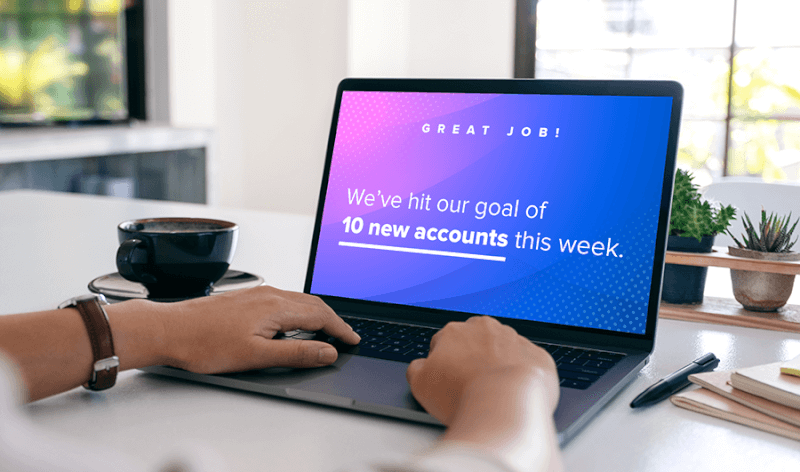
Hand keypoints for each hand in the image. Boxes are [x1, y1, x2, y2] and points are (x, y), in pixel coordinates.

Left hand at [146, 286, 360, 373]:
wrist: (170, 330)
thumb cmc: (205, 343)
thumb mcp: (257, 356)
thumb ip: (296, 353)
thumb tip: (327, 351)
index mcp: (276, 307)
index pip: (321, 315)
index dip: (340, 329)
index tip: (352, 340)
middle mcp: (269, 294)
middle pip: (312, 304)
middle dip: (332, 319)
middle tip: (344, 335)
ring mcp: (257, 293)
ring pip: (297, 300)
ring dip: (316, 314)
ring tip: (324, 330)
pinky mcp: (246, 297)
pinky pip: (283, 300)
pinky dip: (298, 311)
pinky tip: (291, 323)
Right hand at [405, 316, 562, 471]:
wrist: (504, 405)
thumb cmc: (462, 396)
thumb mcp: (420, 385)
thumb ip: (416, 369)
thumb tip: (420, 366)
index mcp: (455, 331)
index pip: (445, 343)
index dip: (444, 364)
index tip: (448, 381)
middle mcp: (486, 329)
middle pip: (475, 343)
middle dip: (472, 359)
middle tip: (469, 387)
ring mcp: (515, 340)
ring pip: (504, 350)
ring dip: (498, 366)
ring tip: (493, 393)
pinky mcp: (538, 356)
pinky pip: (528, 364)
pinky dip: (523, 376)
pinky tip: (515, 393)